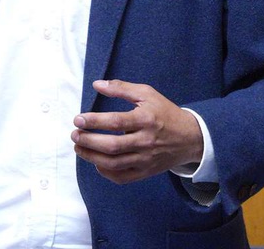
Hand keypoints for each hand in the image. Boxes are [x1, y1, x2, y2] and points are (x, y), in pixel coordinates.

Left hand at [71, 79, 202, 183]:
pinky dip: (106, 172)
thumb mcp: (147, 94)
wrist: (189, 137)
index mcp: (146, 119)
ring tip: (79, 148)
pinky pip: (122, 177)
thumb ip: (121, 88)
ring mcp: (145, 159)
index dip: (94, 121)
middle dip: (88, 141)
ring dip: (91, 157)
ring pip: (114, 164)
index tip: (78, 119)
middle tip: (74, 134)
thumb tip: (97, 84)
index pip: (116, 122)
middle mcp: (145, 141)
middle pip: (112, 146)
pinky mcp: (146, 172)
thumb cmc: (164, 112)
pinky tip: (96, 162)